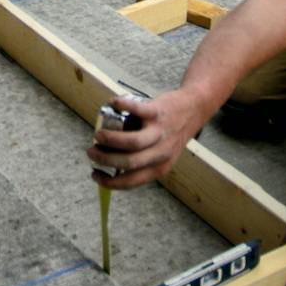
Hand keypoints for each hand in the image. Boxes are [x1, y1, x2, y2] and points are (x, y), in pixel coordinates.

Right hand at [86, 91, 205, 190]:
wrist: (193, 108)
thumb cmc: (172, 132)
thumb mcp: (163, 155)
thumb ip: (143, 161)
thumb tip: (111, 163)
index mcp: (160, 167)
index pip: (131, 181)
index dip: (109, 182)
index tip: (95, 174)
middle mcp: (161, 153)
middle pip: (128, 162)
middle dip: (104, 159)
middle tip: (92, 151)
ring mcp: (160, 132)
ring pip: (133, 142)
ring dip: (110, 140)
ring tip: (98, 135)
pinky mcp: (158, 112)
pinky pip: (136, 110)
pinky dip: (121, 106)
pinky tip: (111, 104)